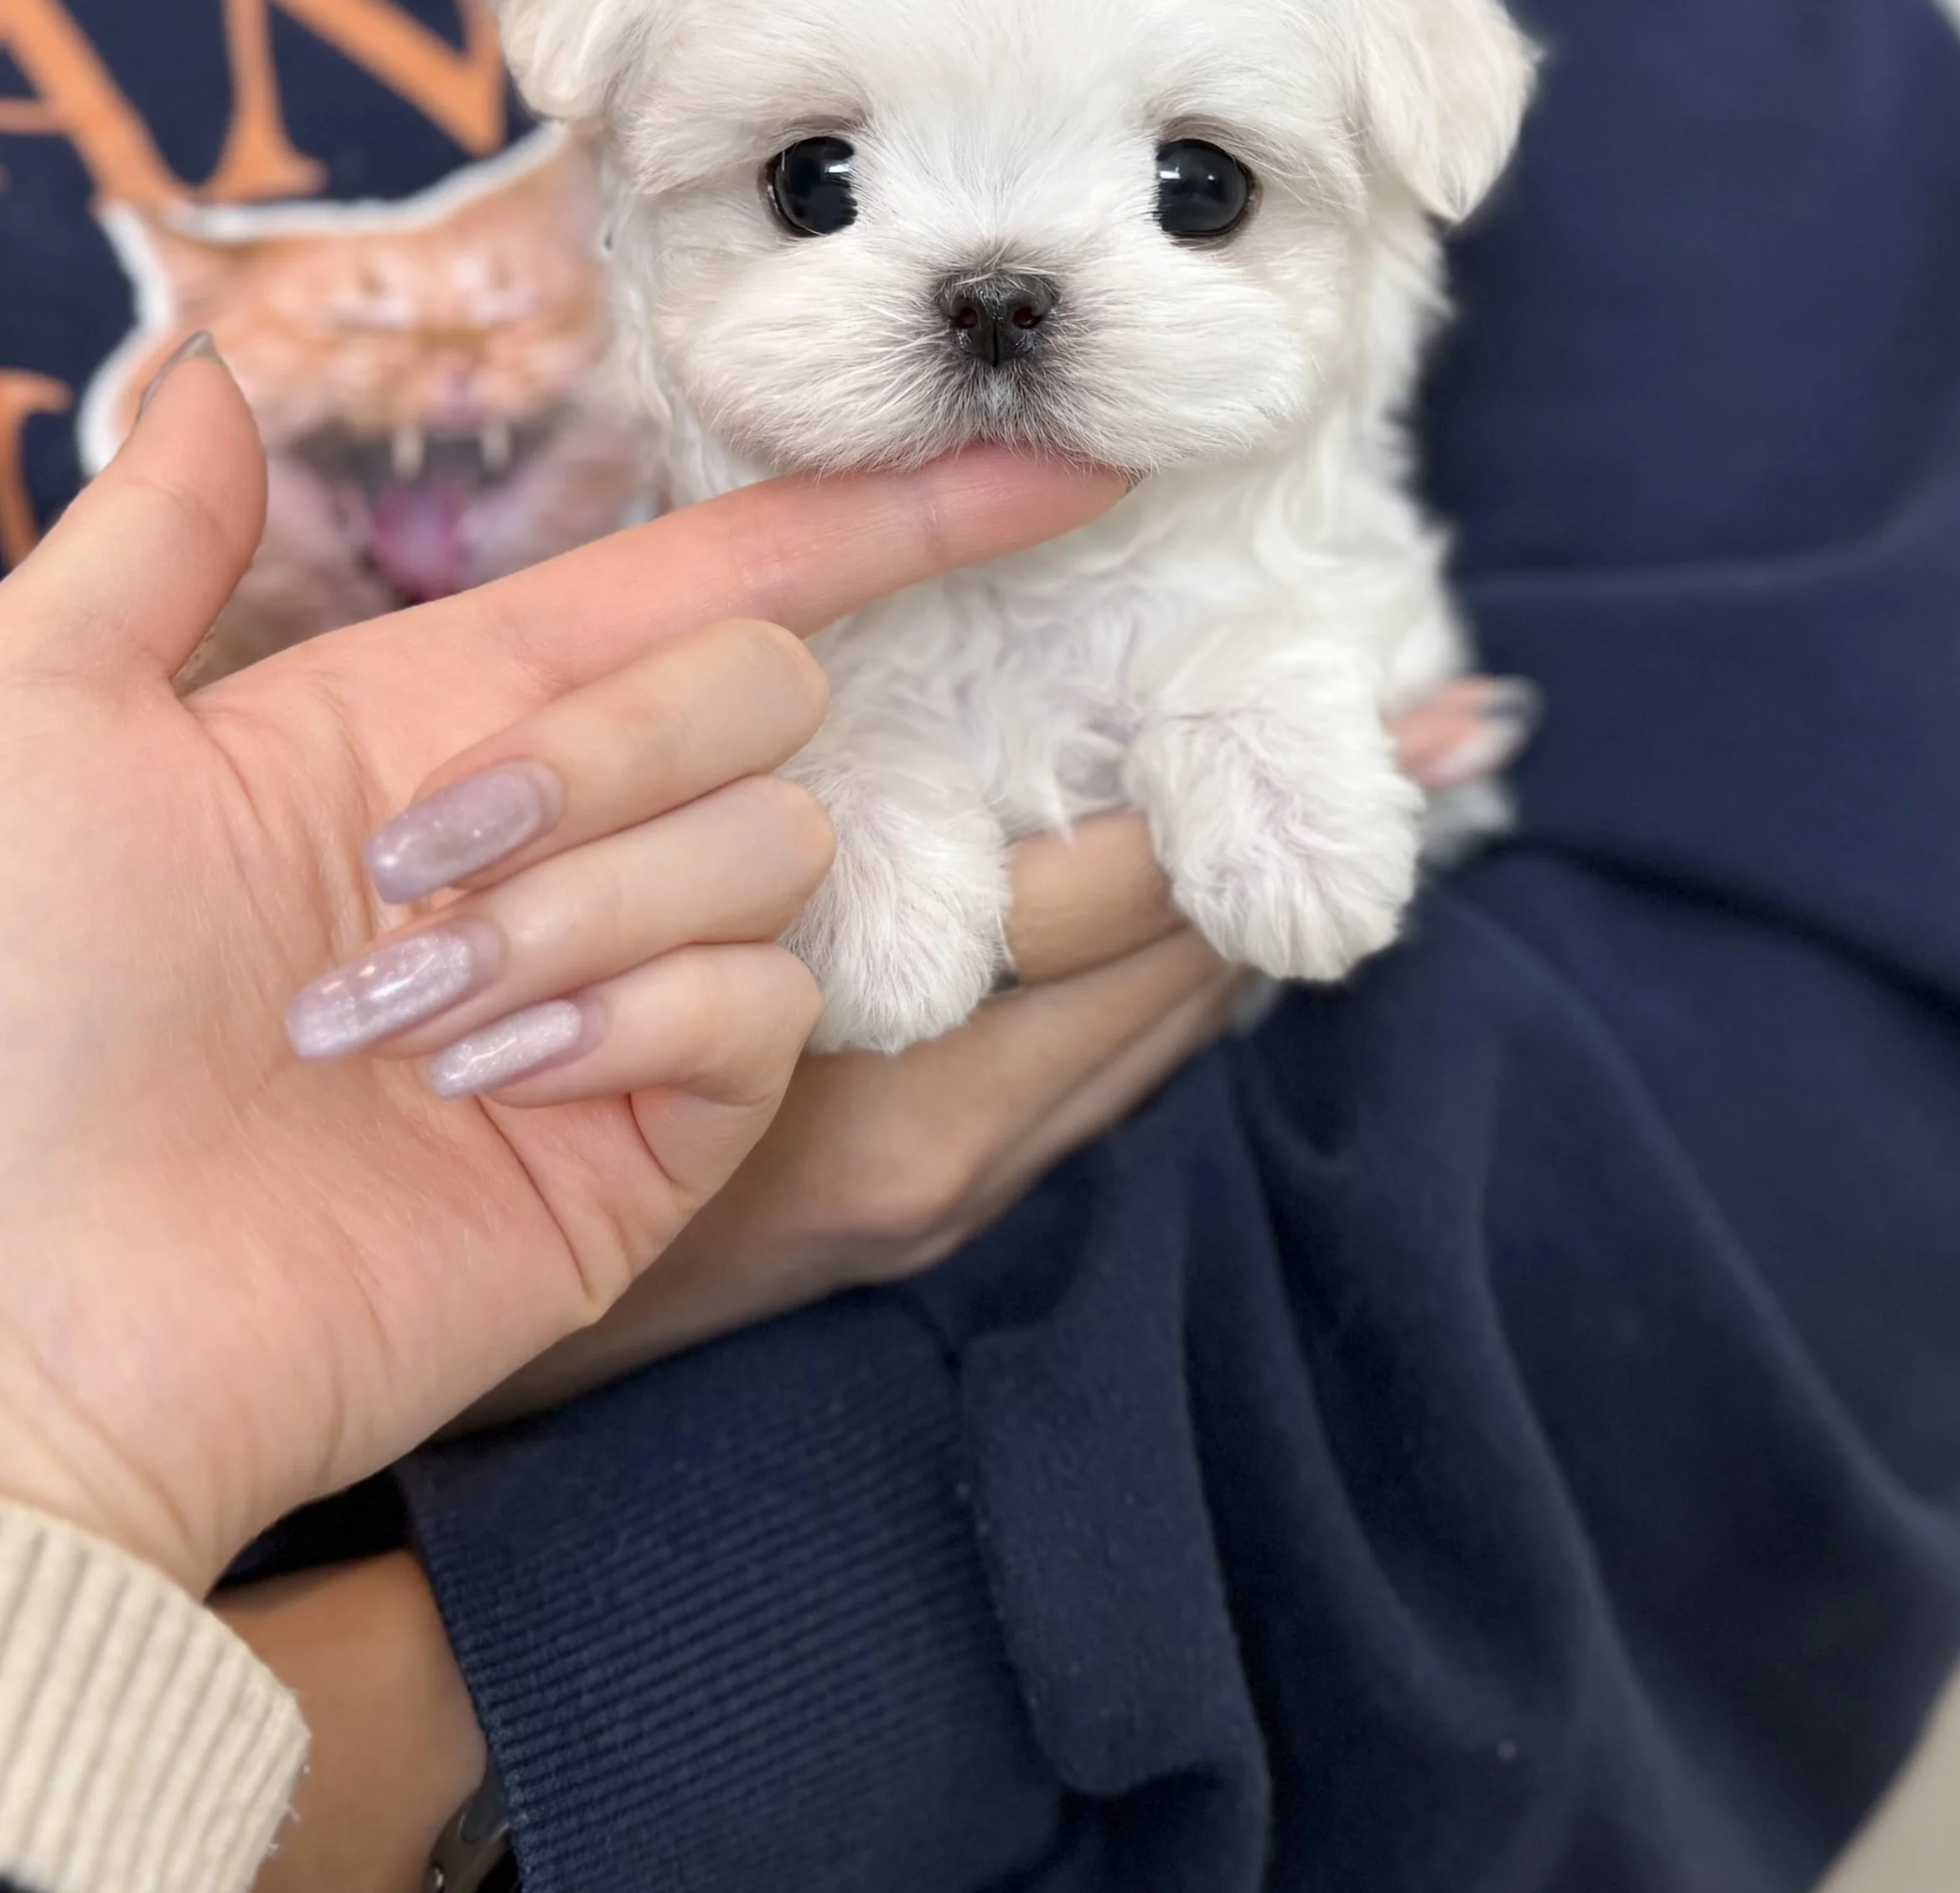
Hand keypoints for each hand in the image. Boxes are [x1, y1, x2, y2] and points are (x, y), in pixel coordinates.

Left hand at [0, 343, 1118, 1597]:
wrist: (20, 1317)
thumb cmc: (3, 1018)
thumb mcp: (39, 730)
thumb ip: (147, 547)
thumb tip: (201, 371)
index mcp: (448, 711)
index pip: (717, 575)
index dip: (885, 513)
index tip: (1052, 469)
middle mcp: (565, 830)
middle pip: (758, 684)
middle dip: (614, 753)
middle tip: (415, 868)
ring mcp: (625, 982)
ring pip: (764, 844)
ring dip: (580, 912)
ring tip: (406, 1026)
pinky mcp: (659, 1128)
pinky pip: (759, 1003)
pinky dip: (634, 1017)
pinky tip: (483, 1091)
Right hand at [485, 670, 1532, 1415]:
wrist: (457, 1333)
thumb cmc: (507, 1108)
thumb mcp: (622, 969)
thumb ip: (757, 848)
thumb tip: (859, 664)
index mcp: (898, 1077)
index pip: (1131, 916)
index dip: (1257, 793)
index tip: (1398, 709)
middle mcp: (968, 1144)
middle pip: (1189, 969)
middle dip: (1320, 840)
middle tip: (1464, 725)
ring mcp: (966, 1185)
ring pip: (1166, 1026)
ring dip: (1269, 905)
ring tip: (1406, 789)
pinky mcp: (945, 1202)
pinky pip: (1106, 1067)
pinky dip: (1180, 975)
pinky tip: (1230, 902)